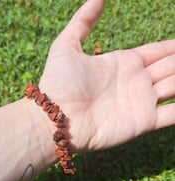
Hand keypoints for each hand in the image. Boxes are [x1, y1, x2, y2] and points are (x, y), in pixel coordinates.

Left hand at [39, 0, 174, 151]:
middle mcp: (136, 82)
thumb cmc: (59, 83)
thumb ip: (83, 21)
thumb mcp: (67, 46)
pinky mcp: (142, 122)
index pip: (157, 52)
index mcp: (124, 63)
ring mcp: (140, 102)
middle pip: (170, 67)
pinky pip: (171, 115)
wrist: (55, 119)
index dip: (172, 47)